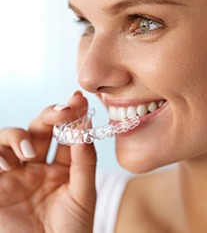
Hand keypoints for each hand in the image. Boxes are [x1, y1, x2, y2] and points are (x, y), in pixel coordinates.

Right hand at [0, 91, 96, 232]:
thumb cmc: (71, 230)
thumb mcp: (83, 194)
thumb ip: (84, 162)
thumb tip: (85, 127)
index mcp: (61, 167)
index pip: (65, 134)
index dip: (72, 116)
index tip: (78, 99)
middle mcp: (37, 166)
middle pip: (39, 129)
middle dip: (50, 115)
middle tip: (62, 112)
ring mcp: (15, 175)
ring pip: (10, 138)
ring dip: (18, 137)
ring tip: (29, 154)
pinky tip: (7, 165)